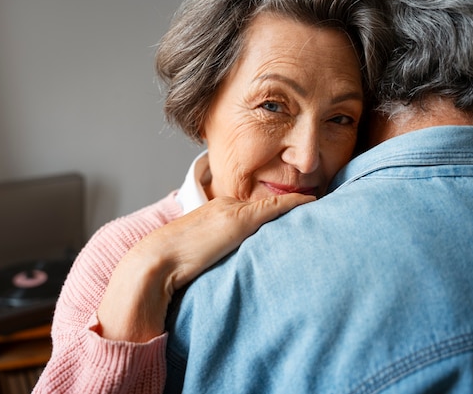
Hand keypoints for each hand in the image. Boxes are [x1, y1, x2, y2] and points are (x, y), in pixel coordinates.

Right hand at [97, 193, 314, 342]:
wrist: (156, 261)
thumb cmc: (170, 265)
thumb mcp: (195, 257)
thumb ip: (212, 255)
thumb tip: (220, 269)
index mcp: (214, 213)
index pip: (248, 209)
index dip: (270, 212)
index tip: (287, 216)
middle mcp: (225, 206)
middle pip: (262, 205)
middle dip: (285, 207)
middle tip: (312, 208)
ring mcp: (233, 210)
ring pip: (271, 205)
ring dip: (294, 206)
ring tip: (316, 207)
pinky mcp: (240, 219)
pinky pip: (275, 208)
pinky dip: (294, 204)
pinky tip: (311, 203)